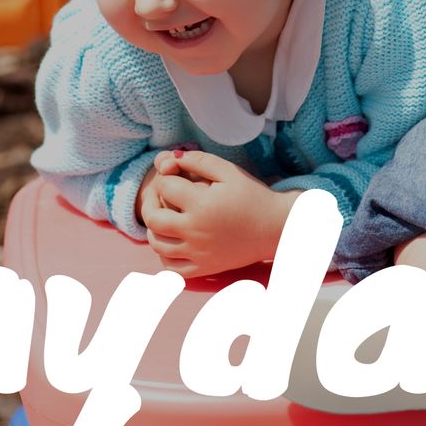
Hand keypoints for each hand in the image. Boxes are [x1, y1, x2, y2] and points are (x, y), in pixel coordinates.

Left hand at [139, 149, 297, 277]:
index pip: (165, 187)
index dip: (165, 177)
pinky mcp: (204, 268)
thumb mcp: (229, 171)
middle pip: (153, 218)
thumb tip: (171, 156)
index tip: (174, 175)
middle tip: (160, 195)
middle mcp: (196, 231)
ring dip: (154, 228)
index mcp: (201, 204)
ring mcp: (198, 253)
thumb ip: (199, 160)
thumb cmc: (252, 196)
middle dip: (150, 202)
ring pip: (157, 244)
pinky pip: (172, 268)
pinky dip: (165, 255)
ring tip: (164, 216)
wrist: (275, 227)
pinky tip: (172, 242)